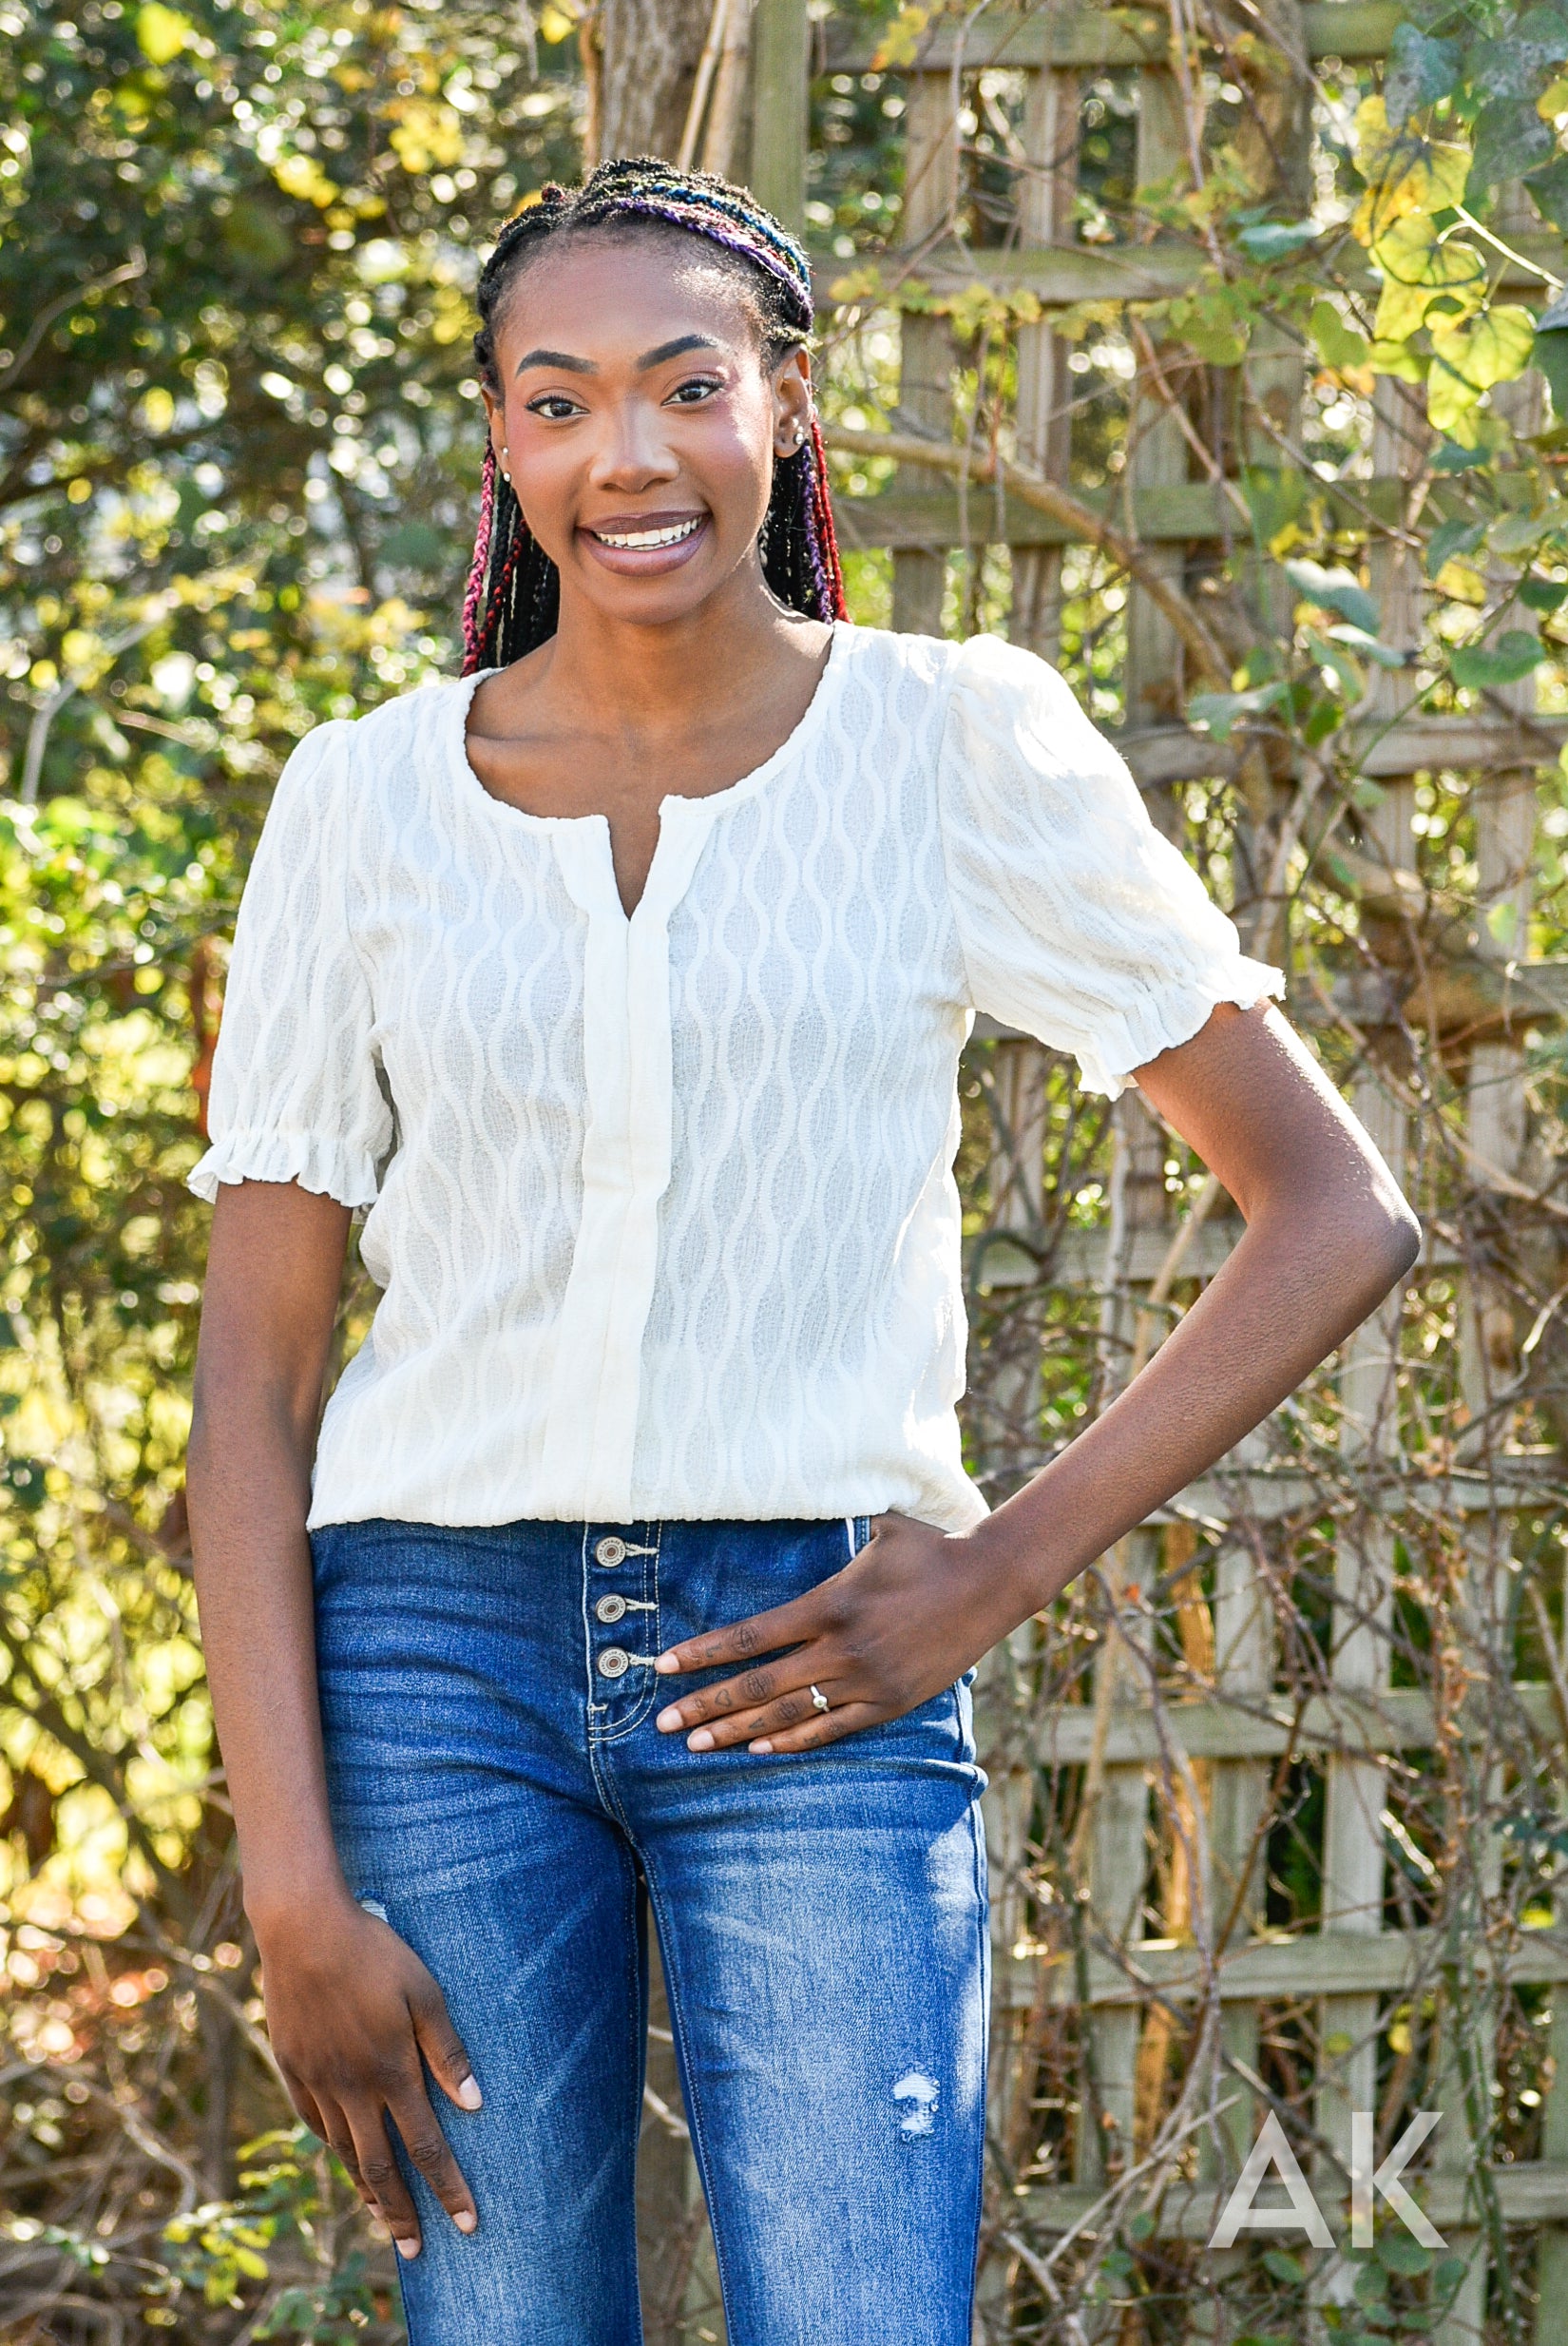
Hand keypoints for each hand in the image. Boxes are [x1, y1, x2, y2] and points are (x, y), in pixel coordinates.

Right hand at [253, 1889, 480, 2257]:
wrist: (303, 1930)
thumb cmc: (374, 1953)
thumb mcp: (424, 1992)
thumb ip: (448, 2051)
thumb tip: (475, 2105)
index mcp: (391, 2072)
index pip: (427, 2147)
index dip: (449, 2189)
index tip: (469, 2223)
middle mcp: (353, 2088)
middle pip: (381, 2167)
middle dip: (404, 2214)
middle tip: (417, 2252)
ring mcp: (318, 2081)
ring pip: (345, 2152)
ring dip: (367, 2191)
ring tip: (384, 2219)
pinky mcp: (292, 2068)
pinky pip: (315, 2123)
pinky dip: (334, 2148)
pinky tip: (344, 2158)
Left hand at [652, 1512, 1010, 1754]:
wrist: (991, 1583)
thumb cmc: (930, 1547)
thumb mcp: (878, 1524)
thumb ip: (836, 1514)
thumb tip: (797, 1483)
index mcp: (830, 1604)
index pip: (751, 1637)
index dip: (703, 1655)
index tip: (664, 1667)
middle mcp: (842, 1649)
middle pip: (757, 1686)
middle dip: (705, 1705)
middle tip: (663, 1724)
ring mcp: (867, 1681)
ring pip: (788, 1715)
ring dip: (737, 1733)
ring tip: (697, 1745)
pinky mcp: (891, 1703)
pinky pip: (832, 1729)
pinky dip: (793, 1741)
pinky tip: (759, 1750)